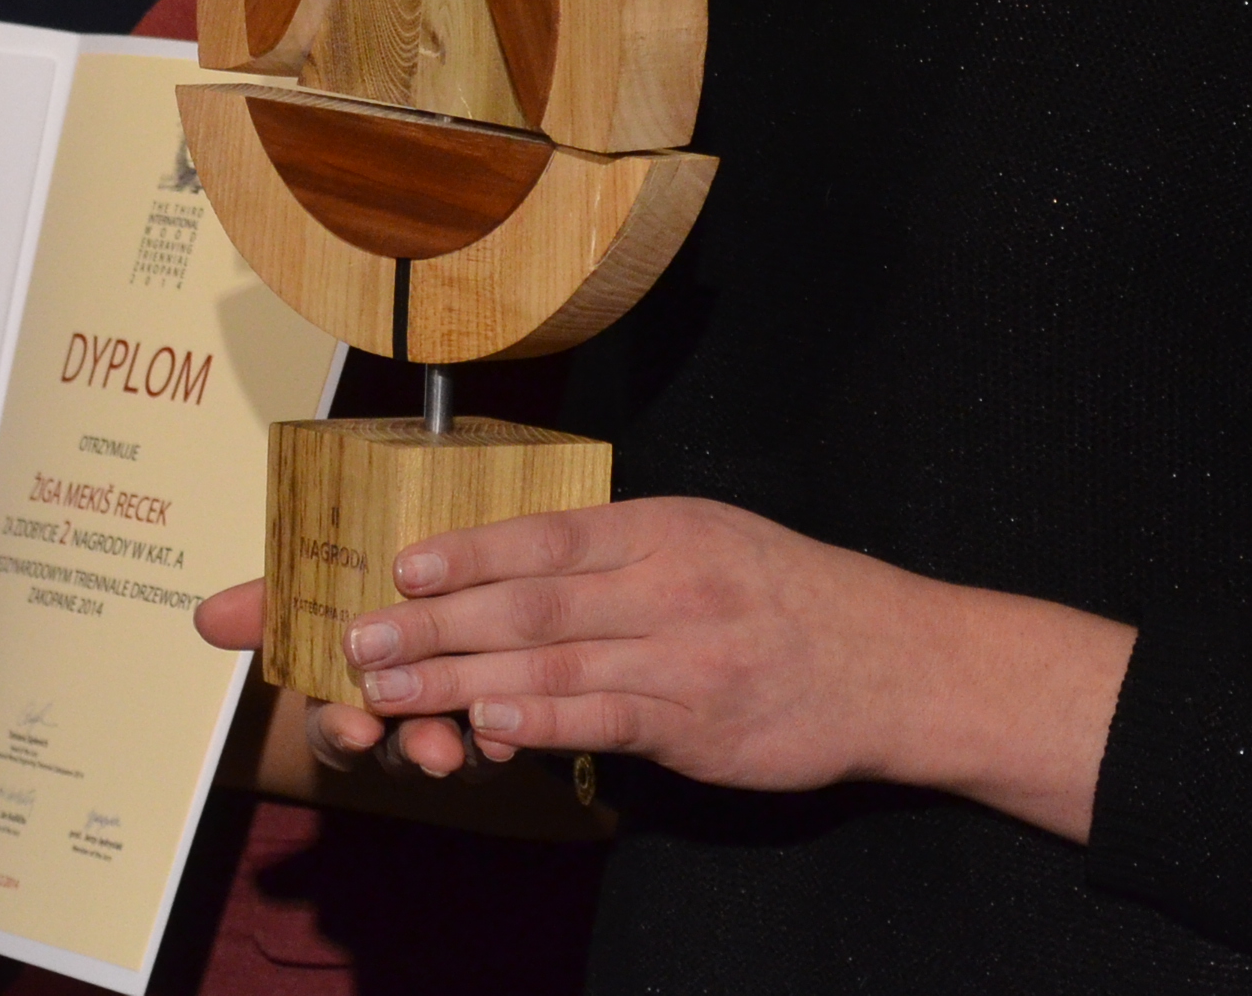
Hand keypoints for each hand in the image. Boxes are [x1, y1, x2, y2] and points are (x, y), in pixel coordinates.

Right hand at [194, 580, 480, 780]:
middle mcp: (399, 717)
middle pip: (397, 749)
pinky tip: (513, 725)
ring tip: (471, 740)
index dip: (341, 732)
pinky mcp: (505, 712)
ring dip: (461, 747)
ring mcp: (452, 720)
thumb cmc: (376, 577)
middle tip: (430, 744)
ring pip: (453, 749)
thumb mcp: (322, 581)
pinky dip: (508, 734)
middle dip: (411, 747)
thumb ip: (271, 602)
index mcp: (350, 693)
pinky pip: (507, 737)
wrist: (465, 555)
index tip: (354, 729)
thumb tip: (203, 618)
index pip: (336, 729)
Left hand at [276, 498, 1134, 842]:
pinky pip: (605, 718)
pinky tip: (487, 724)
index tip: (398, 566)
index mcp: (661, 528)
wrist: (894, 663)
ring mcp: (684, 653)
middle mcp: (667, 581)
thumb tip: (520, 568)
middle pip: (528, 600)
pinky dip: (540, 720)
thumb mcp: (707, 543)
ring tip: (388, 692)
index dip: (465, 551)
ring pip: (551, 661)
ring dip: (458, 678)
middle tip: (357, 640)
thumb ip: (619, 557)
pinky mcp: (701, 721)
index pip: (544, 534)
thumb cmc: (787, 600)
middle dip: (432, 624)